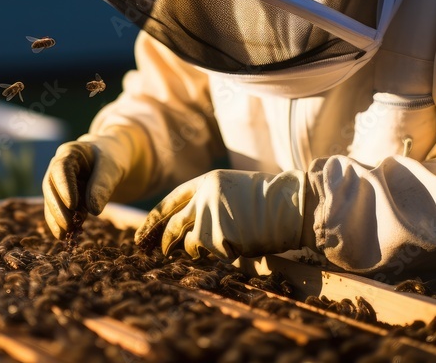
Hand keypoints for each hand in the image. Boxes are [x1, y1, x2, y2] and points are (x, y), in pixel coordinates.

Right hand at [42, 127, 148, 238]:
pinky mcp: (63, 196)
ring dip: (57, 218)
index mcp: (70, 152)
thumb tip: (94, 211)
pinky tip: (66, 235)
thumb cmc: (113, 158)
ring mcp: (58, 182)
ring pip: (51, 200)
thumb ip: (103, 185)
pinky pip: (58, 209)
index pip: (61, 169)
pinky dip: (61, 222)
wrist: (114, 158)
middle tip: (68, 225)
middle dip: (57, 207)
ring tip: (66, 234)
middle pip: (50, 186)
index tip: (72, 205)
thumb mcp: (113, 168)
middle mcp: (58, 167)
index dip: (64, 187)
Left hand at [134, 169, 305, 260]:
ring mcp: (208, 216)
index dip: (155, 218)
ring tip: (215, 247)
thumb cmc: (268, 201)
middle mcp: (203, 196)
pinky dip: (220, 254)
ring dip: (197, 250)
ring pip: (188, 243)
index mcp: (206, 181)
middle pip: (172, 222)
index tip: (143, 232)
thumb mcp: (232, 191)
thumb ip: (208, 202)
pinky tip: (238, 245)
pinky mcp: (216, 236)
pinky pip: (209, 253)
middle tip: (155, 251)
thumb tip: (183, 227)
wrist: (292, 205)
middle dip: (161, 239)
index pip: (171, 200)